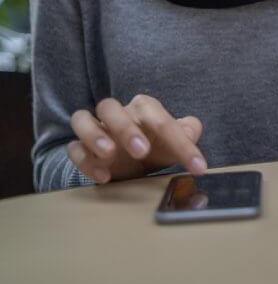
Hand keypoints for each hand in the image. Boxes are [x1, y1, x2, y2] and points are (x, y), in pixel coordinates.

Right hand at [67, 94, 206, 184]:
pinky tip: (104, 177)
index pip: (159, 117)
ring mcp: (96, 130)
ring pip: (82, 119)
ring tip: (109, 154)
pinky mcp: (81, 149)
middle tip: (142, 151)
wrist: (132, 161)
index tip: (197, 166)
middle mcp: (117, 115)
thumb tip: (191, 131)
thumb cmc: (156, 145)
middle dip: (125, 128)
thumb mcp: (174, 142)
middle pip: (110, 107)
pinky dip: (84, 160)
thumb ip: (187, 132)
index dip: (180, 141)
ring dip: (94, 135)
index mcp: (144, 109)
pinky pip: (73, 148)